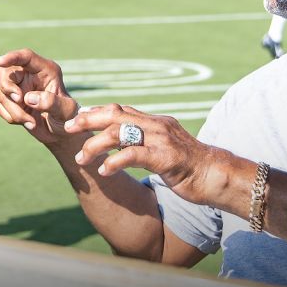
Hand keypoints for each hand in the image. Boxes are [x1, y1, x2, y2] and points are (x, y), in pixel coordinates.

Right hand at [0, 48, 79, 145]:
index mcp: (45, 71)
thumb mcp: (66, 110)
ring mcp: (18, 89)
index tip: (1, 61)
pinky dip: (12, 117)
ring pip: (3, 94)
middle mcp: (29, 76)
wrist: (62, 133)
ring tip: (32, 123)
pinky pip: (1, 107)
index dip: (12, 57)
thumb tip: (28, 98)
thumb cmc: (69, 117)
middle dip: (8, 87)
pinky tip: (28, 122)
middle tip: (18, 99)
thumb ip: (51, 102)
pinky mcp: (11, 102)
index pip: (26, 57)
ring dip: (15, 111)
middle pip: (6, 71)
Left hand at [65, 104, 225, 204]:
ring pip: (119, 134)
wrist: (217, 175)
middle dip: (88, 120)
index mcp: (155, 122)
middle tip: (68, 128)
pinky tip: (103, 171)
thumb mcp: (164, 147)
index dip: (96, 112)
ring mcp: (161, 140)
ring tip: (81, 158)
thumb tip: (123, 140)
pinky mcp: (165, 157)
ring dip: (95, 145)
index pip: (120, 110)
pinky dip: (114, 161)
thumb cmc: (189, 166)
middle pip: (115, 115)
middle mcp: (156, 125)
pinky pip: (133, 155)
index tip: (76, 118)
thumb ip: (146, 140)